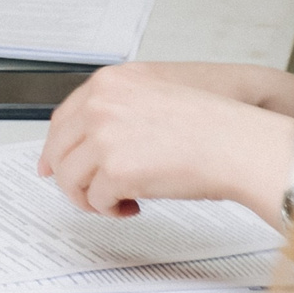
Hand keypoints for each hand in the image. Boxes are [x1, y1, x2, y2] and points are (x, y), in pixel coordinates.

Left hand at [37, 61, 293, 223]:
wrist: (241, 143)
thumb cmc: (216, 122)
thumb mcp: (157, 92)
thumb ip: (119, 107)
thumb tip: (90, 138)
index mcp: (109, 82)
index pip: (63, 118)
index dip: (57, 147)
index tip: (52, 164)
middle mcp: (100, 104)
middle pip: (59, 150)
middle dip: (72, 178)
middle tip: (89, 193)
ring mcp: (104, 136)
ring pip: (71, 178)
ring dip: (91, 197)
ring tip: (116, 202)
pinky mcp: (116, 169)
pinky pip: (96, 199)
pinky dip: (110, 209)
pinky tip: (132, 206)